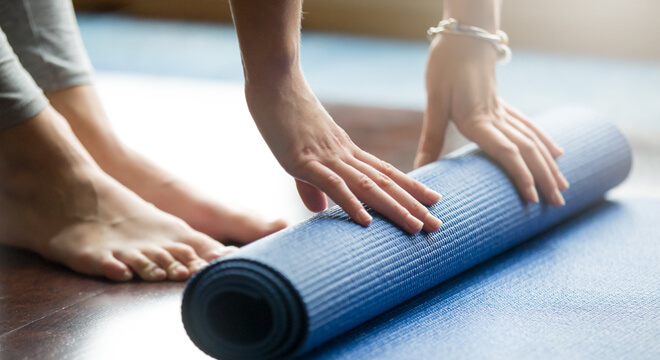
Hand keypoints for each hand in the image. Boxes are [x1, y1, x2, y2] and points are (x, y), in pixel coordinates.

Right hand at [245, 75, 442, 232]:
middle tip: (437, 225)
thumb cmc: (283, 113)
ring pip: (368, 185)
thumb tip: (319, 209)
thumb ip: (310, 185)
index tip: (432, 201)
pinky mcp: (303, 159)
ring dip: (393, 207)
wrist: (273, 80)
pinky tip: (366, 221)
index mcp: (345, 151)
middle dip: (412, 205)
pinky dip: (351, 203)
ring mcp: (326, 156)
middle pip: (385, 182)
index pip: (385, 172)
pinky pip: (332, 184)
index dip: (409, 187)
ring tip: (417, 227)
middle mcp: (343, 154)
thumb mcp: (298, 154)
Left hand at [415, 34, 568, 205]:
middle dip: (545, 178)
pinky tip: (558, 153)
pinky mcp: (504, 105)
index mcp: (478, 120)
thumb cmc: (445, 66)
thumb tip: (420, 169)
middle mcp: (496, 117)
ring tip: (564, 187)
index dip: (521, 176)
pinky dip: (546, 141)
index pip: (507, 151)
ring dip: (550, 165)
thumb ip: (432, 136)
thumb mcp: (435, 101)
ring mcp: (504, 111)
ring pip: (534, 140)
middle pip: (528, 151)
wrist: (464, 36)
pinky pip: (530, 126)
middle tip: (558, 204)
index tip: (533, 199)